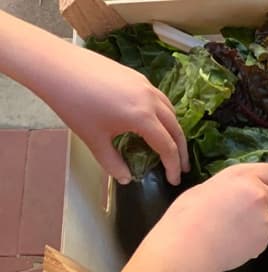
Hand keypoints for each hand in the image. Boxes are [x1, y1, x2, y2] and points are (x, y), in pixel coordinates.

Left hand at [42, 44, 188, 185]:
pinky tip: (154, 120)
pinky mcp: (137, 76)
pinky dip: (164, 114)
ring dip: (174, 130)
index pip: (167, 147)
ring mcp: (145, 85)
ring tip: (171, 144)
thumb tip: (126, 178)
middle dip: (180, 150)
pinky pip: (160, 98)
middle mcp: (150, 100)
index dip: (172, 167)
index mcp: (142, 118)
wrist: (57, 67)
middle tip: (181, 166)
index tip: (174, 180)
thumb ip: (112, 162)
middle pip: (176, 129)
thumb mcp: (93, 139)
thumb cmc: (73, 104)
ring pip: (171, 111)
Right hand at [147, 163, 267, 271]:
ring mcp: (263, 214)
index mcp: (240, 175)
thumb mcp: (206, 189)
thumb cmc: (188, 216)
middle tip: (250, 213)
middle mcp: (257, 191)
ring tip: (241, 231)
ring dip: (264, 224)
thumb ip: (230, 188)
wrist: (190, 245)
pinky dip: (258, 240)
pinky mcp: (265, 236)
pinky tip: (238, 242)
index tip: (261, 191)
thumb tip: (235, 193)